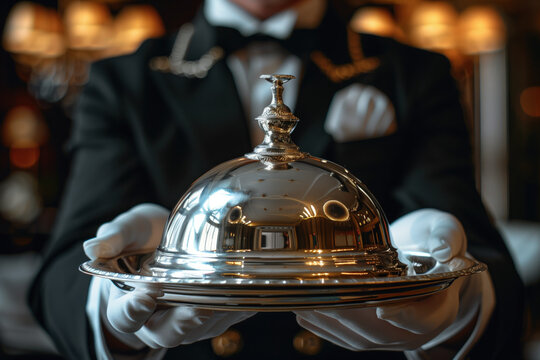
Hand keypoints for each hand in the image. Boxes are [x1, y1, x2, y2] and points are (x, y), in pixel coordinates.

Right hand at [85, 203, 254, 350]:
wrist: (165, 243)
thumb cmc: (141, 240)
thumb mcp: (126, 230)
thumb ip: (113, 237)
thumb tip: (93, 248)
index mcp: (128, 304)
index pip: (126, 316)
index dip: (135, 308)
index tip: (148, 292)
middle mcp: (155, 319)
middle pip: (168, 332)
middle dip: (185, 322)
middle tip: (200, 308)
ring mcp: (184, 321)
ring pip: (201, 329)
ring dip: (218, 316)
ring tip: (235, 298)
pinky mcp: (210, 316)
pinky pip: (226, 319)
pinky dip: (239, 308)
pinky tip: (252, 293)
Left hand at [295, 209, 489, 352]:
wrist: (421, 258)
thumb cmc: (431, 242)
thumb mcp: (445, 231)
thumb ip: (446, 236)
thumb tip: (442, 250)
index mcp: (440, 306)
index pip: (423, 319)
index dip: (403, 315)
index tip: (382, 308)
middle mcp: (416, 329)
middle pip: (381, 332)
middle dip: (349, 316)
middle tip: (322, 296)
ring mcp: (393, 336)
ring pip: (360, 339)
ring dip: (330, 322)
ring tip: (304, 301)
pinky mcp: (373, 335)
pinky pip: (347, 338)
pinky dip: (324, 327)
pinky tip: (304, 311)